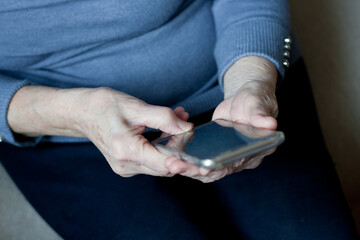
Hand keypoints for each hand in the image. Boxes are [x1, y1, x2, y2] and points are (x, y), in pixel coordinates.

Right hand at [78, 88, 193, 176]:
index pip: (164, 165)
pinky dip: (164, 145)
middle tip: (187, 124)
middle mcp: (126, 164)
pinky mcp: (129, 164)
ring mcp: (127, 167)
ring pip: (161, 163)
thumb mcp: (135, 107)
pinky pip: (153, 159)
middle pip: (166, 166)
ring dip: (174, 144)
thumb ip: (164, 117)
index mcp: (126, 150)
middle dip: (181, 147)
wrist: (82, 112)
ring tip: (178, 117)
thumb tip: (187, 127)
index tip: (203, 164)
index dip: (186, 164)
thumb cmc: (103, 106)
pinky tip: (168, 127)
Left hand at [164, 56, 278, 181]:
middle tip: (176, 167)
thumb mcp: (257, 104)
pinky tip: (172, 155)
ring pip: (206, 169)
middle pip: (218, 171)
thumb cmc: (255, 99)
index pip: (237, 163)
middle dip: (196, 170)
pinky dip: (187, 159)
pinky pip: (200, 159)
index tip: (203, 170)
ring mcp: (228, 157)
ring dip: (188, 168)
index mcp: (257, 151)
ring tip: (170, 164)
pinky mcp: (215, 152)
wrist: (245, 98)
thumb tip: (271, 125)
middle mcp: (243, 159)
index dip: (220, 168)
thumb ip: (261, 115)